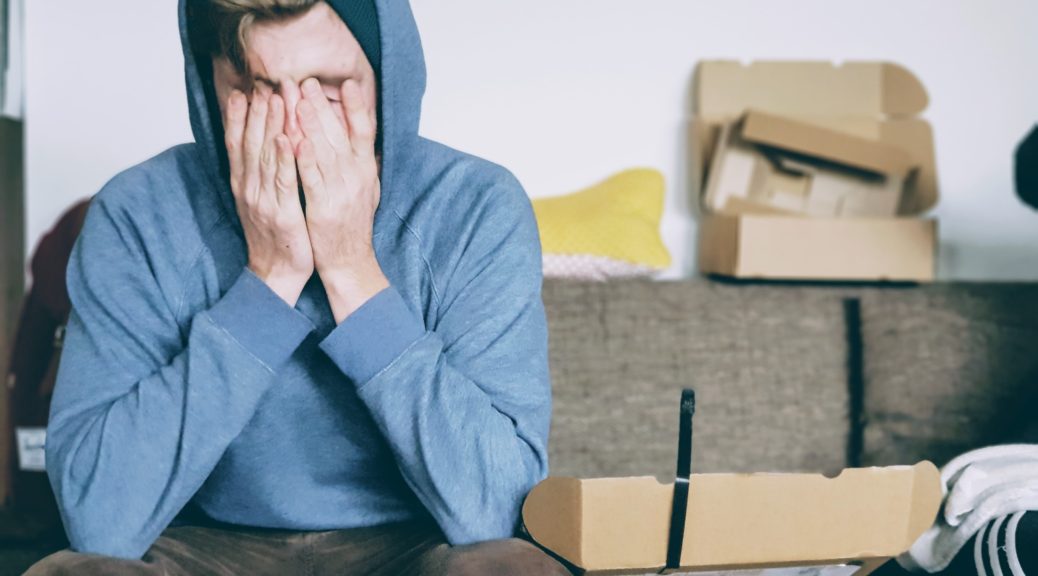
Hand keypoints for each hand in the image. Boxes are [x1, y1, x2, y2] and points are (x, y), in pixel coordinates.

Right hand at [225, 89, 313, 305]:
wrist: (275, 274)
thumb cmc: (273, 236)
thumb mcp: (259, 201)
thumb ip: (257, 174)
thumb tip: (259, 146)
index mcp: (243, 185)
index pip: (237, 144)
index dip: (239, 117)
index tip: (243, 90)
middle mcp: (248, 189)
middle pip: (250, 143)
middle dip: (257, 112)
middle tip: (264, 84)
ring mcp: (263, 200)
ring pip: (265, 156)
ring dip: (270, 125)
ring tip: (276, 98)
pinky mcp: (282, 213)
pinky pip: (283, 181)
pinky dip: (283, 159)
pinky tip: (285, 138)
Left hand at [296, 77, 387, 322]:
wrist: (349, 262)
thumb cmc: (352, 225)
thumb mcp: (366, 189)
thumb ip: (361, 162)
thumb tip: (361, 136)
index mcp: (366, 171)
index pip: (365, 131)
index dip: (357, 107)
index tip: (348, 83)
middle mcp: (357, 178)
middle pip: (340, 135)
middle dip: (322, 106)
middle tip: (306, 82)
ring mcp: (341, 192)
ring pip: (325, 152)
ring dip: (311, 125)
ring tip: (297, 99)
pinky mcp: (324, 208)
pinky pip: (312, 179)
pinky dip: (304, 159)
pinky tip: (294, 140)